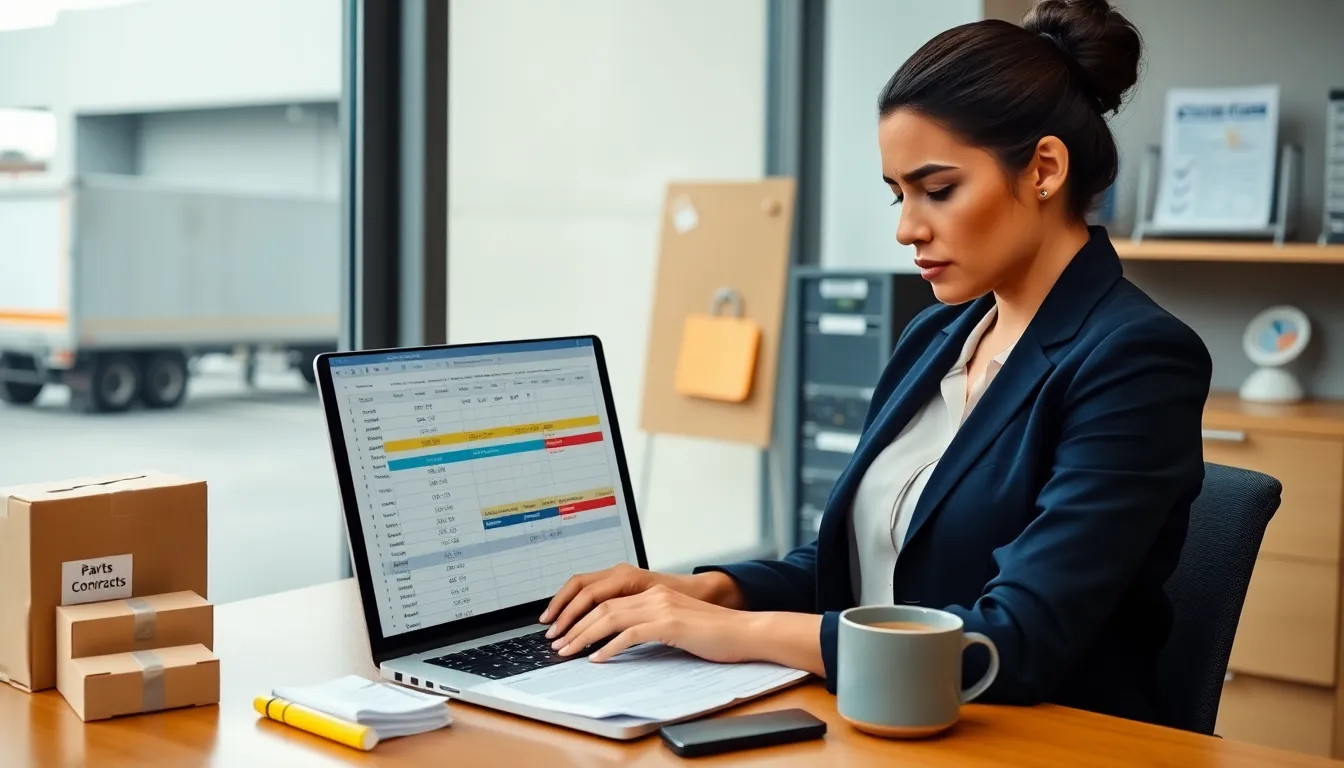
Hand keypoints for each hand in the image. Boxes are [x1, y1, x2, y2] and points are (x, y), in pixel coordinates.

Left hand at [551, 584, 756, 662]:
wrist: (745, 632)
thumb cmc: (714, 634)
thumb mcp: (676, 624)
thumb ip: (650, 625)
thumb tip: (620, 640)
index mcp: (653, 592)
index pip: (606, 599)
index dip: (580, 614)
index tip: (563, 630)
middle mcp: (654, 595)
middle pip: (601, 606)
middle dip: (574, 625)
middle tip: (557, 643)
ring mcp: (661, 607)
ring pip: (610, 617)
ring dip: (583, 636)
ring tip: (568, 652)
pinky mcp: (669, 623)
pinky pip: (630, 634)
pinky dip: (609, 647)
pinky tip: (598, 659)